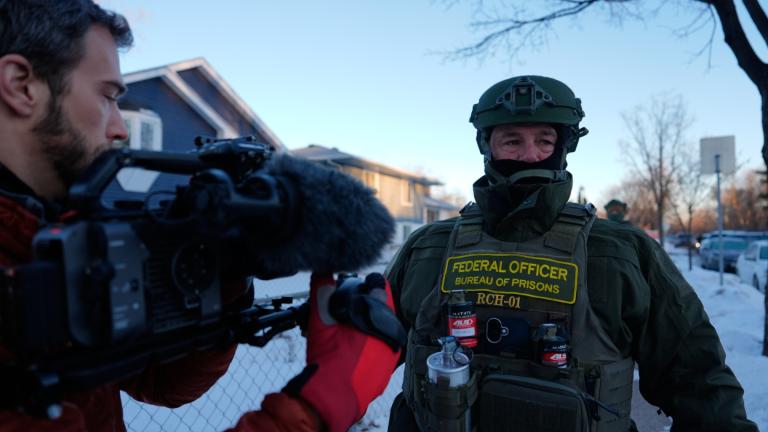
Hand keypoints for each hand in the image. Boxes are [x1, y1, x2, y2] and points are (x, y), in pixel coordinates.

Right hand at [284, 272, 401, 431]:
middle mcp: (389, 334)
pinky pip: (382, 348)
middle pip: (382, 309)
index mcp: (377, 318)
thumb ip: (322, 293)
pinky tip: (355, 349)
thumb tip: (322, 271)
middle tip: (349, 310)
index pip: (381, 287)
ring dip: (369, 325)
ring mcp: (390, 352)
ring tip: (350, 331)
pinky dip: (371, 345)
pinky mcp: (387, 368)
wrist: (332, 398)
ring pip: (383, 328)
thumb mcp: (320, 322)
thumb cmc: (327, 359)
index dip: (369, 283)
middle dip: (367, 306)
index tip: (361, 284)